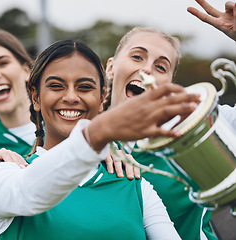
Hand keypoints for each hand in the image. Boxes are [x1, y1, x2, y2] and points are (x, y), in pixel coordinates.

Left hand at [0, 148, 27, 172]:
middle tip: (21, 168)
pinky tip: (26, 167)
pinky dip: (22, 162)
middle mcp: (2, 152)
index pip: (4, 153)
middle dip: (17, 161)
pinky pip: (19, 158)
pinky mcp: (13, 157)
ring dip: (21, 162)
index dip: (10, 159)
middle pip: (12, 154)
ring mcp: (8, 154)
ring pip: (16, 155)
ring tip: (24, 168)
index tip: (13, 166)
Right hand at [85, 83, 199, 150]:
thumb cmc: (120, 114)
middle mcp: (147, 107)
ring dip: (183, 109)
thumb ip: (146, 98)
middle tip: (199, 96)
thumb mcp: (133, 101)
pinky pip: (160, 131)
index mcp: (145, 98)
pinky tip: (180, 132)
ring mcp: (147, 119)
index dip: (178, 88)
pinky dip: (171, 132)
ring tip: (195, 108)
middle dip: (187, 96)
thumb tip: (157, 92)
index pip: (165, 88)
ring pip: (168, 111)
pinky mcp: (145, 131)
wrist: (108, 125)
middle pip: (171, 98)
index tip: (186, 90)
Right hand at [105, 149, 140, 179]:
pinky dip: (110, 166)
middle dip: (129, 170)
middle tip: (130, 178)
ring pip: (118, 161)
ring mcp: (114, 154)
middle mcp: (122, 154)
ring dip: (119, 169)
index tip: (137, 177)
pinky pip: (109, 160)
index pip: (134, 163)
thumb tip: (133, 179)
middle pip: (127, 162)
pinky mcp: (106, 154)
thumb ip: (127, 170)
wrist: (104, 149)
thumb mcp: (122, 164)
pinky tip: (111, 172)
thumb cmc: (115, 161)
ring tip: (121, 176)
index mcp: (127, 157)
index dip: (136, 170)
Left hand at [188, 0, 235, 40]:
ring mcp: (229, 13)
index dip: (197, 13)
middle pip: (210, 9)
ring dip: (235, 9)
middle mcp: (223, 18)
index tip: (188, 8)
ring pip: (228, 3)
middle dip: (202, 3)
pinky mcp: (235, 9)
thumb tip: (233, 5)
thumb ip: (234, 14)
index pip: (206, 17)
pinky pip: (235, 4)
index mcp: (219, 25)